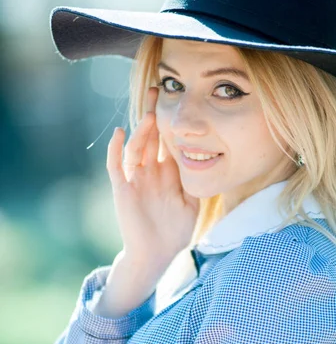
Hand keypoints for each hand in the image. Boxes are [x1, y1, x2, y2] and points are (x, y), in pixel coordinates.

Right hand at [106, 86, 199, 267]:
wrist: (157, 254)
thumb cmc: (175, 231)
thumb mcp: (193, 203)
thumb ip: (197, 181)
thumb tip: (211, 159)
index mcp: (167, 173)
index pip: (168, 140)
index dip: (172, 121)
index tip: (177, 99)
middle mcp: (150, 171)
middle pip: (151, 136)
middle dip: (153, 113)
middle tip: (157, 89)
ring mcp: (135, 179)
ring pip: (137, 148)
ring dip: (141, 130)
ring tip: (149, 113)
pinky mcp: (123, 190)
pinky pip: (117, 166)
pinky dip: (116, 150)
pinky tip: (121, 133)